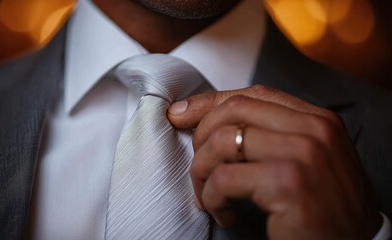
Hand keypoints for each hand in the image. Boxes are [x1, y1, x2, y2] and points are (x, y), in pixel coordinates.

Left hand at [167, 85, 381, 239]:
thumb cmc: (323, 207)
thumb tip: (210, 120)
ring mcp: (302, 154)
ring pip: (222, 142)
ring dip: (202, 172)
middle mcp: (313, 129)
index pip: (253, 94)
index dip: (210, 101)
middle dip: (201, 137)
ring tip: (209, 197)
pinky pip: (225, 179)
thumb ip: (270, 136)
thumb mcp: (304, 160)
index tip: (180, 114)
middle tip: (199, 169)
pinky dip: (213, 198)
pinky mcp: (288, 183)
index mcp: (317, 120)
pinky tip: (224, 215)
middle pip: (233, 111)